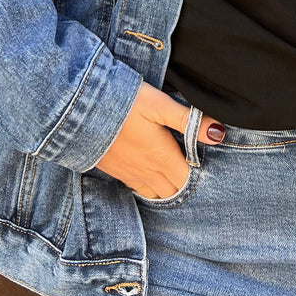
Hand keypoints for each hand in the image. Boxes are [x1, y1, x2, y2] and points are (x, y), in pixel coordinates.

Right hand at [91, 80, 225, 198]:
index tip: (201, 161)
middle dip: (183, 184)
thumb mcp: (159, 104)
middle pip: (173, 191)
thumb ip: (188, 120)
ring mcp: (129, 174)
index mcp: (162, 156)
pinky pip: (136, 188)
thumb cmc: (123, 102)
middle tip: (188, 168)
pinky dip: (147, 186)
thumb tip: (218, 133)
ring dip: (165, 187)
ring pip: (154, 193)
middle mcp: (147, 171)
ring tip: (171, 172)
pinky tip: (147, 171)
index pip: (187, 179)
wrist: (77, 110)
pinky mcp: (114, 172)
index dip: (197, 173)